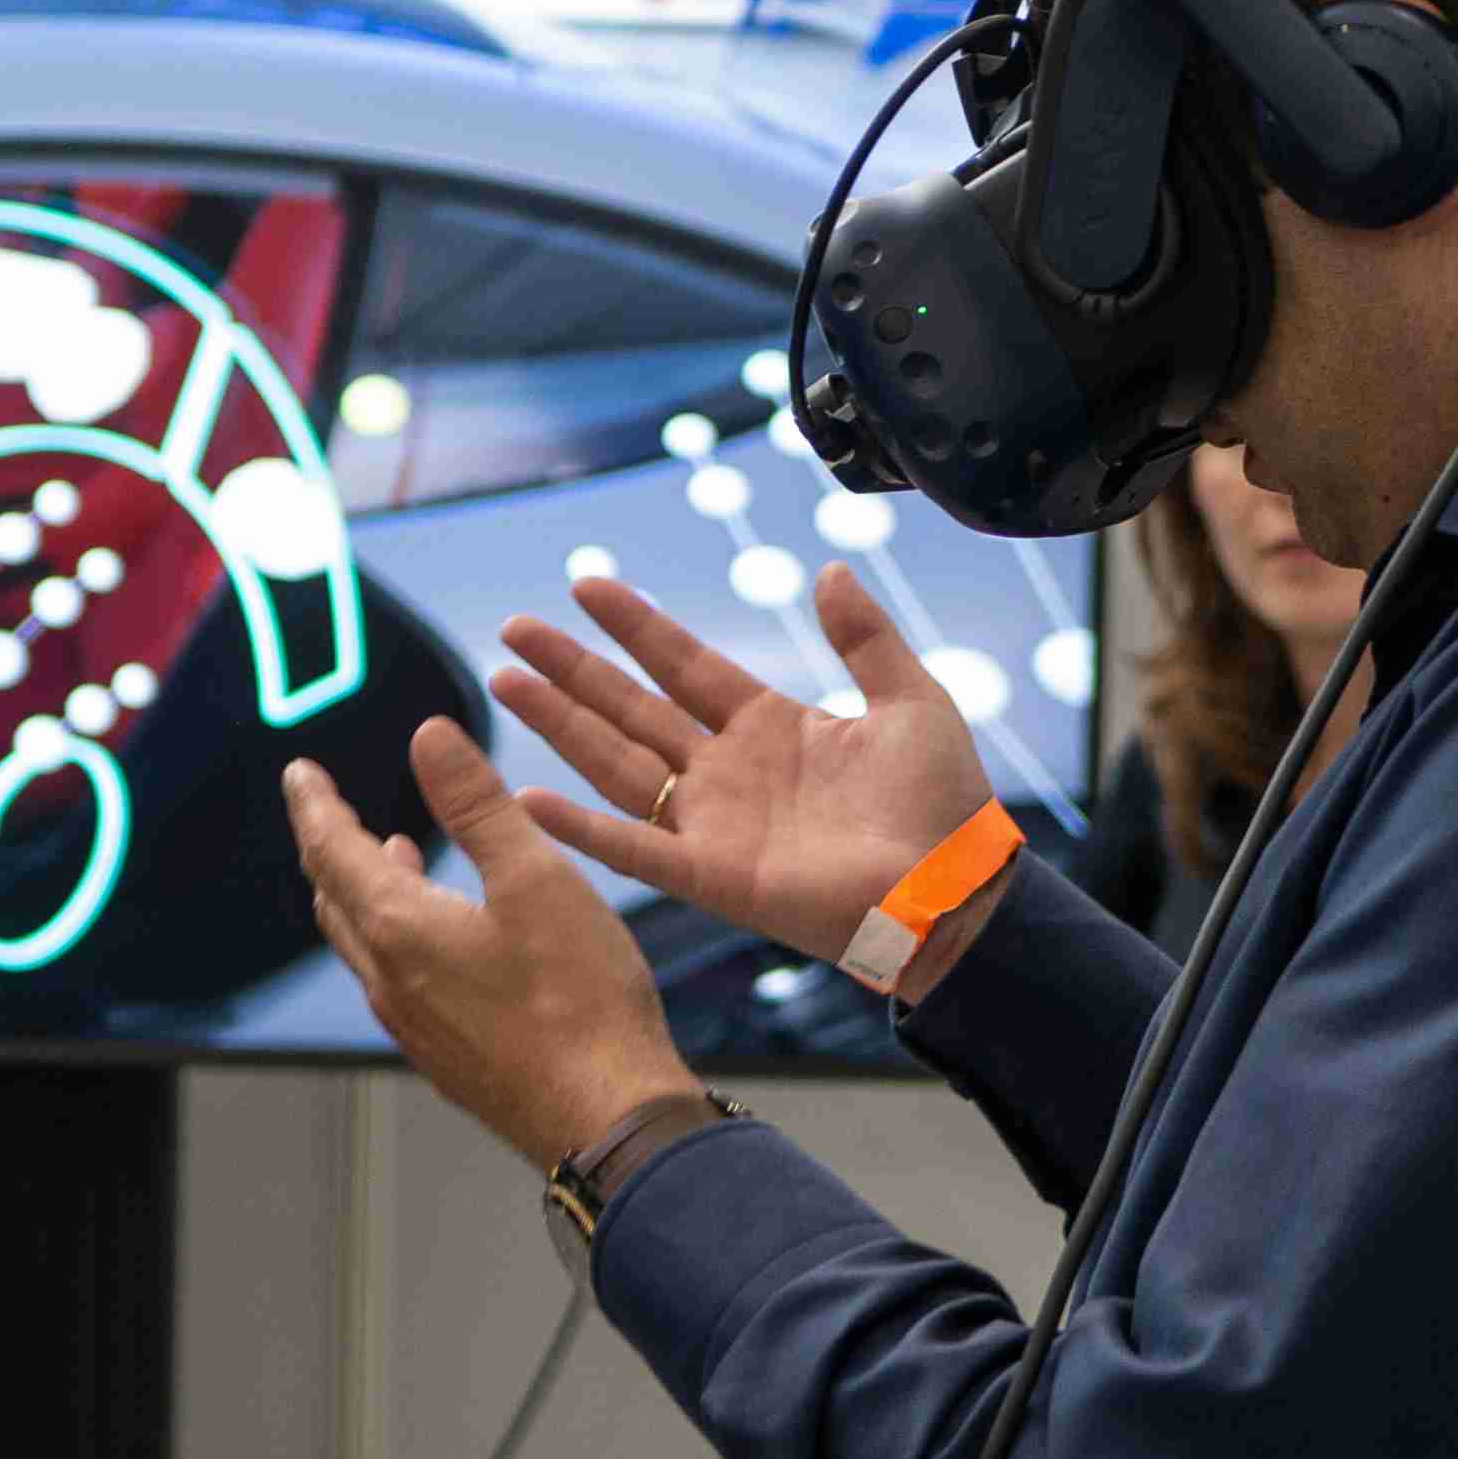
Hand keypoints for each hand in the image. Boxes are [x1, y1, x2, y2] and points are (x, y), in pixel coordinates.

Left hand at [284, 720, 699, 1165]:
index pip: (332, 850)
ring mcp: (415, 1028)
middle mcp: (390, 983)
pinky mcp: (445, 1058)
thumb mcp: (535, 877)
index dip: (314, 805)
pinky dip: (396, 939)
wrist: (608, 1118)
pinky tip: (439, 938)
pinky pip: (395, 985)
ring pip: (365, 946)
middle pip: (337, 900)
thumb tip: (429, 738)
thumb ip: (477, 803)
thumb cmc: (580, 1001)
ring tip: (390, 857)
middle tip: (330, 811)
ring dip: (364, 894)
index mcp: (401, 929)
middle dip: (330, 847)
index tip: (300, 774)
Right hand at [490, 563, 993, 964]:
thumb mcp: (910, 699)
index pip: (683, 664)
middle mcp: (727, 772)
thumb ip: (864, 637)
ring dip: (559, 726)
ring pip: (616, 763)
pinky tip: (528, 800)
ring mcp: (711, 824)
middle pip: (629, 708)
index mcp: (769, 727)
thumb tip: (829, 570)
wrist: (953, 888)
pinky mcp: (710, 876)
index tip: (586, 585)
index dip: (635, 625)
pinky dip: (580, 828)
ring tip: (504, 684)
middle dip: (571, 669)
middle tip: (513, 630)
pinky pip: (633, 849)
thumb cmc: (941, 803)